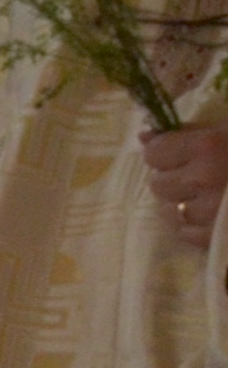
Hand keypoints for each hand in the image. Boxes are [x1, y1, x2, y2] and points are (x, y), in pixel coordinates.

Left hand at [149, 122, 227, 253]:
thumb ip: (194, 130)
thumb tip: (146, 134)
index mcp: (207, 147)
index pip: (155, 153)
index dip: (162, 152)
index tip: (173, 151)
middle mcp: (203, 180)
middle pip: (159, 184)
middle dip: (172, 178)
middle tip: (191, 173)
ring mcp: (212, 212)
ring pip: (172, 211)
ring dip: (183, 203)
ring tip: (204, 195)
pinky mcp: (222, 237)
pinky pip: (189, 235)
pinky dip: (194, 226)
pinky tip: (209, 216)